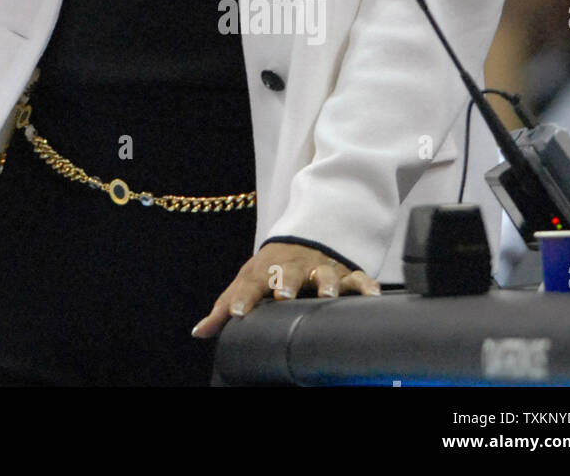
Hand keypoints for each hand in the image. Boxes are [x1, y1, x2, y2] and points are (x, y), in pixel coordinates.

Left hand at [191, 240, 379, 337]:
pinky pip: (358, 277)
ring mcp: (320, 267)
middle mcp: (293, 266)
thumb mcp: (247, 282)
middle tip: (281, 293)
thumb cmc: (271, 269)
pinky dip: (365, 284)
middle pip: (287, 271)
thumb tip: (199, 332)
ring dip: (324, 280)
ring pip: (323, 271)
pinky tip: (371, 294)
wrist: (305, 238)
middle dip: (284, 281)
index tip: (238, 313)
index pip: (250, 283)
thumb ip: (225, 307)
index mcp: (265, 270)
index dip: (243, 297)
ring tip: (325, 292)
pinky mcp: (346, 273)